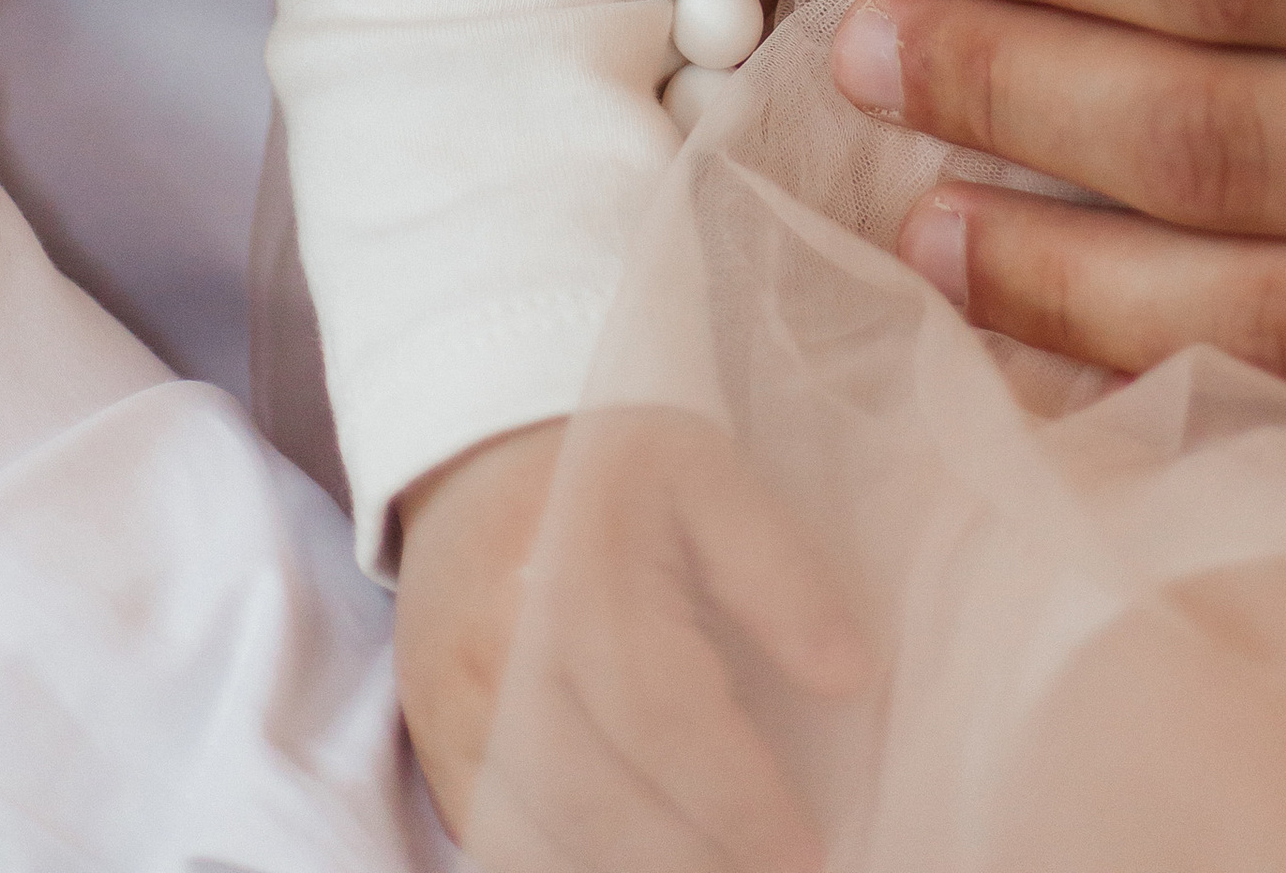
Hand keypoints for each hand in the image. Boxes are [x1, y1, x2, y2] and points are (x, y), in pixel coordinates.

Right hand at [396, 410, 861, 868]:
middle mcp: (504, 656)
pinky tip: (634, 866)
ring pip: (536, 842)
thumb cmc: (616, 466)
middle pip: (596, 802)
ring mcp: (457, 711)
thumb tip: (849, 676)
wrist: (481, 454)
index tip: (805, 849)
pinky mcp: (436, 747)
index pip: (662, 718)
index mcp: (580, 577)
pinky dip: (562, 869)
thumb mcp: (714, 477)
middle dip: (692, 862)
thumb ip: (780, 573)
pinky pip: (494, 843)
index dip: (736, 800)